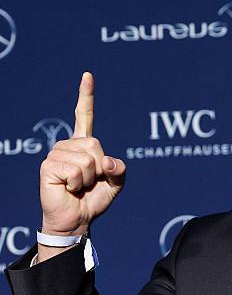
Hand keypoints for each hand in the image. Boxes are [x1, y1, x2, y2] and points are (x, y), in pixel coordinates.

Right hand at [38, 72, 125, 249]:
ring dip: (89, 178)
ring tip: (79, 186)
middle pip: (95, 145)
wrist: (78, 219)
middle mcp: (68, 145)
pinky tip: (69, 188)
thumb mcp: (117, 182)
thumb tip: (107, 162)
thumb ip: (120, 168)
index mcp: (84, 145)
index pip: (84, 115)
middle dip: (100, 168)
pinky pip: (75, 170)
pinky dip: (78, 183)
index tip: (87, 75)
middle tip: (90, 181)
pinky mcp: (48, 166)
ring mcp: (56, 154)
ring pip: (87, 159)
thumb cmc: (94, 199)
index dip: (86, 96)